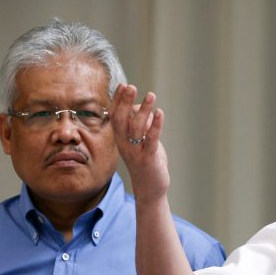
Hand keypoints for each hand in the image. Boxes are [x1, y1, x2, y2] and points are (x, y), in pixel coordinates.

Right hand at [110, 84, 169, 202]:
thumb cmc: (145, 162)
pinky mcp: (149, 158)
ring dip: (143, 110)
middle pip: (121, 120)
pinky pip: (151, 140)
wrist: (149, 189)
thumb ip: (140, 124)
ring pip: (136, 128)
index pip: (115, 116)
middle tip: (131, 86)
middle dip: (125, 102)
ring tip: (151, 95)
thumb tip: (140, 106)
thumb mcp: (140, 140)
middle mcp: (125, 144)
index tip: (122, 85)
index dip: (117, 100)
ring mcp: (136, 152)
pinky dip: (155, 126)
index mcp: (121, 139)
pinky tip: (160, 113)